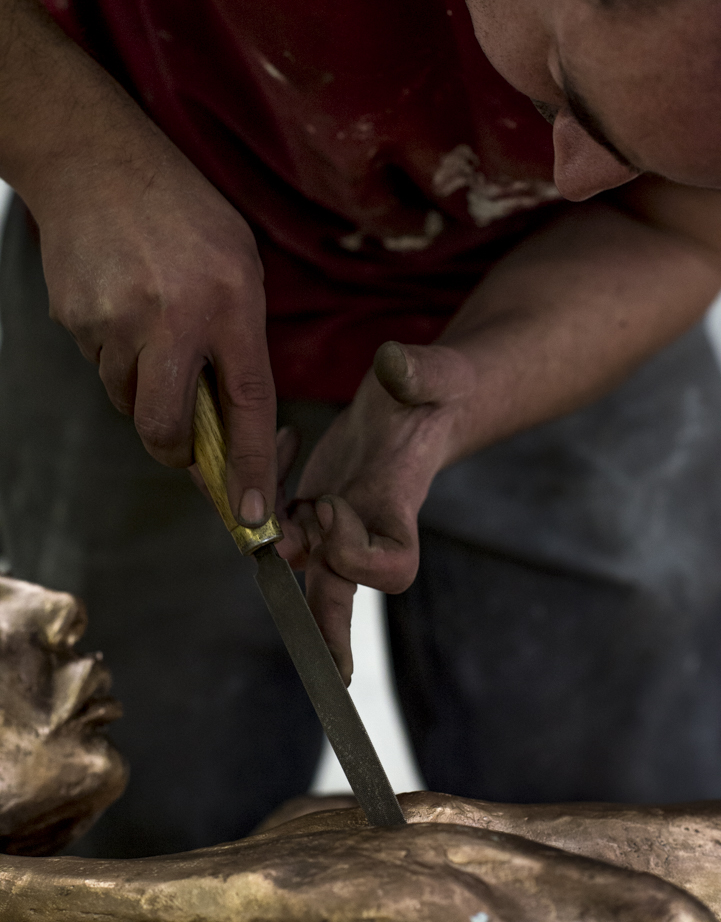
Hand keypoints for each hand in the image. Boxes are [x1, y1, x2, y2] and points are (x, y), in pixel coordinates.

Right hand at [32, 125, 277, 524]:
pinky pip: (100, 368)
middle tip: (185, 440)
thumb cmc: (182, 213)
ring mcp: (114, 323)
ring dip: (145, 388)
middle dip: (177, 453)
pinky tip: (123, 307)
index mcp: (227, 304)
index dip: (252, 467)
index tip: (255, 516)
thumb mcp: (238, 265)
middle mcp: (171, 320)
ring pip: (129, 401)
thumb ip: (239, 337)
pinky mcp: (75, 322)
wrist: (97, 163)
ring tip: (152, 327)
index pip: (247, 404)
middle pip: (166, 431)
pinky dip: (117, 357)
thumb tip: (226, 409)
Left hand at [282, 341, 476, 682]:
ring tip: (279, 485)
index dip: (358, 555)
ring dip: (280, 546)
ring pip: (308, 567)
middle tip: (329, 674)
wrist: (421, 401)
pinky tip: (287, 442)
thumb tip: (397, 363)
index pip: (392, 567)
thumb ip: (422, 370)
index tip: (333, 505)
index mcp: (398, 503)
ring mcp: (340, 518)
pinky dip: (268, 502)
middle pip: (347, 592)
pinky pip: (283, 527)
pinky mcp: (316, 502)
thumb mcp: (434, 372)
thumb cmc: (434, 389)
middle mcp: (368, 523)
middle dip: (331, 630)